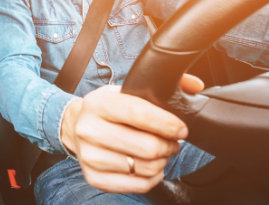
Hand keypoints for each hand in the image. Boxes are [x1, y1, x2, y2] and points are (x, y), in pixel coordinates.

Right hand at [59, 74, 202, 193]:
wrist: (75, 126)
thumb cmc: (107, 109)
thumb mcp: (125, 90)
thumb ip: (160, 85)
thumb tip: (195, 85)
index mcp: (98, 104)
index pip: (139, 114)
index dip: (167, 124)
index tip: (181, 129)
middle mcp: (88, 129)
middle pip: (147, 147)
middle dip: (168, 146)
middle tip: (170, 142)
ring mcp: (89, 156)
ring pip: (145, 168)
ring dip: (161, 162)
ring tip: (158, 152)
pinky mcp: (94, 177)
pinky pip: (137, 185)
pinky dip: (151, 178)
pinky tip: (148, 166)